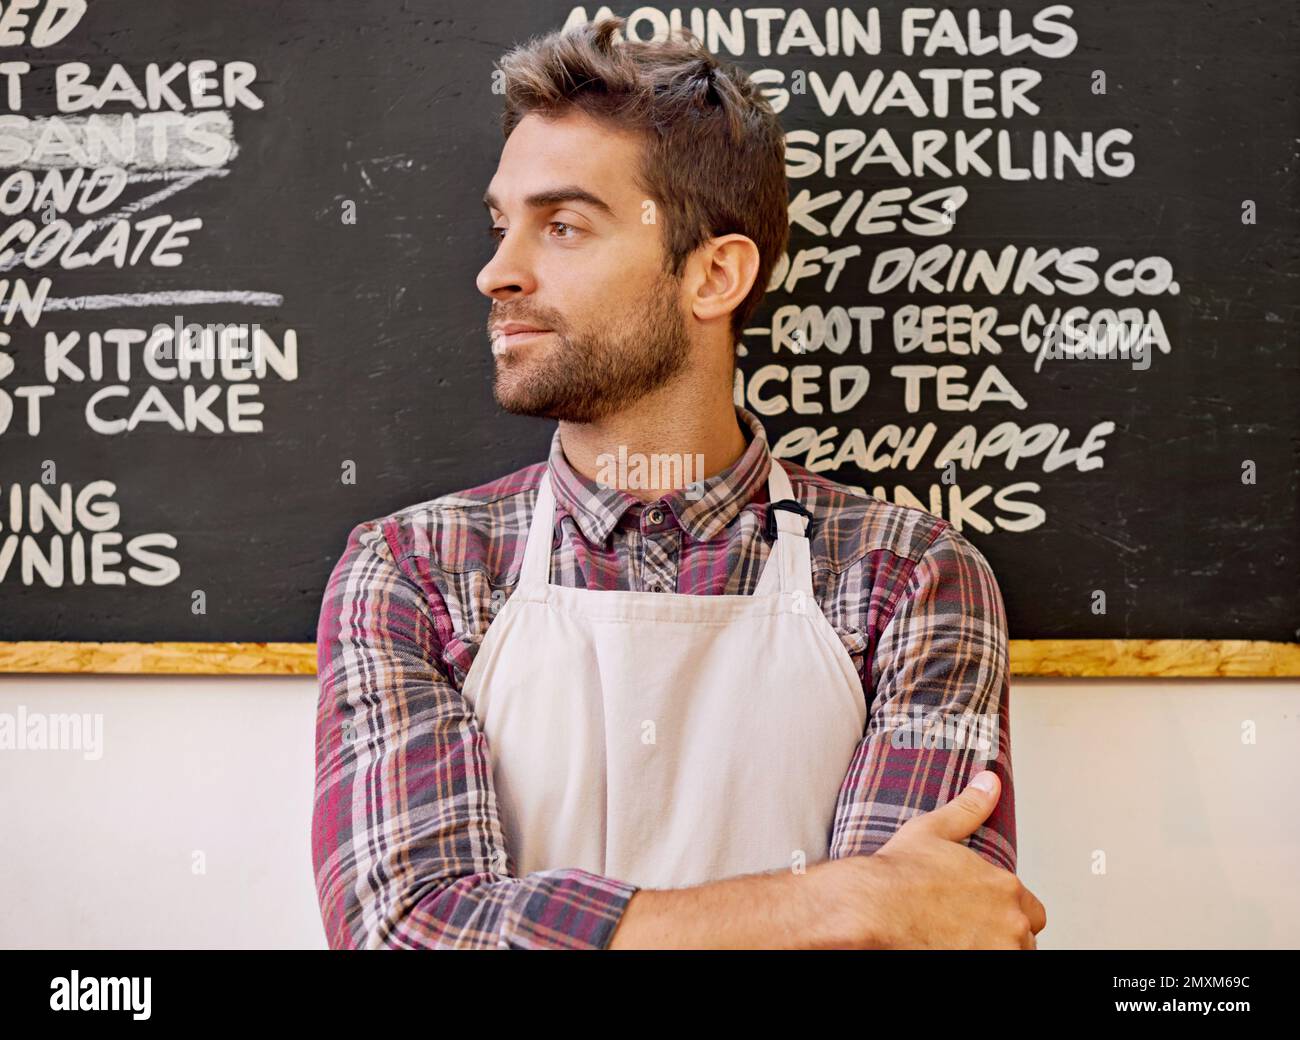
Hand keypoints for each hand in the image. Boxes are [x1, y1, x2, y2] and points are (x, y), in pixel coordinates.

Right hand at [827, 770, 1046, 948]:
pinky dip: (975, 956)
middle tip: (965, 928)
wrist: (873, 907)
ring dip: (990, 947)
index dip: (1006, 910)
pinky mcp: (980, 966)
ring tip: (956, 940)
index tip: (980, 911)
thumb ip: (969, 808)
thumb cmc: (899, 873)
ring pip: (1009, 953)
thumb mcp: (934, 831)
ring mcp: (999, 950)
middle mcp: (1012, 921)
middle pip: (1022, 936)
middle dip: (1001, 933)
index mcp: (1005, 885)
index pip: (1030, 910)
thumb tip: (990, 782)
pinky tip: (948, 947)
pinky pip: (994, 965)